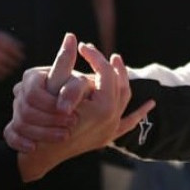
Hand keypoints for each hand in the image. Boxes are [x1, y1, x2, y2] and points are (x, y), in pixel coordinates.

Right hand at [0, 30, 24, 80]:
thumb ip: (8, 39)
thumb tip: (22, 47)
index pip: (9, 47)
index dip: (17, 53)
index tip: (22, 56)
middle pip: (5, 58)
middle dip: (14, 62)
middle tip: (18, 64)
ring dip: (8, 70)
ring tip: (11, 70)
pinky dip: (0, 75)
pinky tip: (4, 74)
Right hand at [8, 33, 154, 181]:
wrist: (40, 153)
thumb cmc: (44, 119)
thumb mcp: (54, 87)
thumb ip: (64, 61)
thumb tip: (71, 37)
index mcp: (103, 105)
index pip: (106, 71)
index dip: (94, 55)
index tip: (82, 46)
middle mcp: (112, 119)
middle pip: (118, 84)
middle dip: (109, 66)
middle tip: (101, 52)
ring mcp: (111, 130)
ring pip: (125, 100)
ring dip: (123, 81)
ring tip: (118, 65)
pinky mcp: (107, 138)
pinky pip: (129, 123)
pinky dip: (139, 113)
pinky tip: (149, 106)